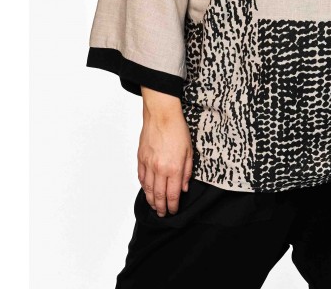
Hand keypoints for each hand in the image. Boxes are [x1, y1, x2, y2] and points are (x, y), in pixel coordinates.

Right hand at [138, 88, 192, 216]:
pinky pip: (141, 177)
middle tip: (163, 214)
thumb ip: (187, 171)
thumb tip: (184, 187)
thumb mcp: (189, 150)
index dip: (173, 206)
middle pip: (158, 195)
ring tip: (154, 206)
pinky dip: (144, 186)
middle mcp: (160, 169)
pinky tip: (147, 190)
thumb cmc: (177, 129)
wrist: (162, 115)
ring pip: (148, 189)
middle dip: (161, 208)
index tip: (173, 211)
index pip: (172, 194)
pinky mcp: (141, 158)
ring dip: (151, 200)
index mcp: (174, 168)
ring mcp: (148, 164)